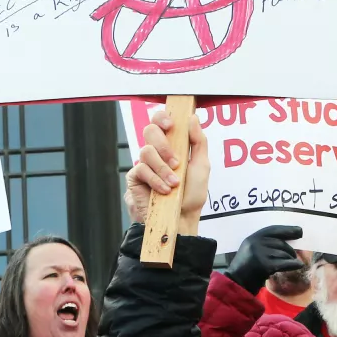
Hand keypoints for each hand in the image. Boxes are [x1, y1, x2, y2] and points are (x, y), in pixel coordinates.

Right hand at [124, 105, 208, 228]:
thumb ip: (199, 141)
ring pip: (146, 151)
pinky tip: (164, 190)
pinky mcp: (135, 178)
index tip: (171, 126)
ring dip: (163, 168)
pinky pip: (141, 169)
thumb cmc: (192, 194)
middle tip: (176, 162)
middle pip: (149, 130)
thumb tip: (192, 118)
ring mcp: (144, 164)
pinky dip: (156, 180)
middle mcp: (156, 152)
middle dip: (164, 145)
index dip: (162, 118)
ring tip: (174, 184)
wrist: (181, 218)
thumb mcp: (202, 166)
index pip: (160, 121)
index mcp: (171, 145)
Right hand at [226, 225, 305, 293]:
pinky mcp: (265, 266)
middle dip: (289, 249)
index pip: (273, 230)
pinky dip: (293, 264)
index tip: (299, 231)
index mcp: (252, 238)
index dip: (287, 230)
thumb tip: (288, 241)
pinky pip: (284, 263)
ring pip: (283, 253)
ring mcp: (260, 254)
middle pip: (280, 242)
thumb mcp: (252, 251)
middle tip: (294, 255)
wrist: (237, 284)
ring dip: (290, 258)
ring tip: (291, 263)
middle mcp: (255, 243)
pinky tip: (299, 265)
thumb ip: (265, 244)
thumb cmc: (246, 269)